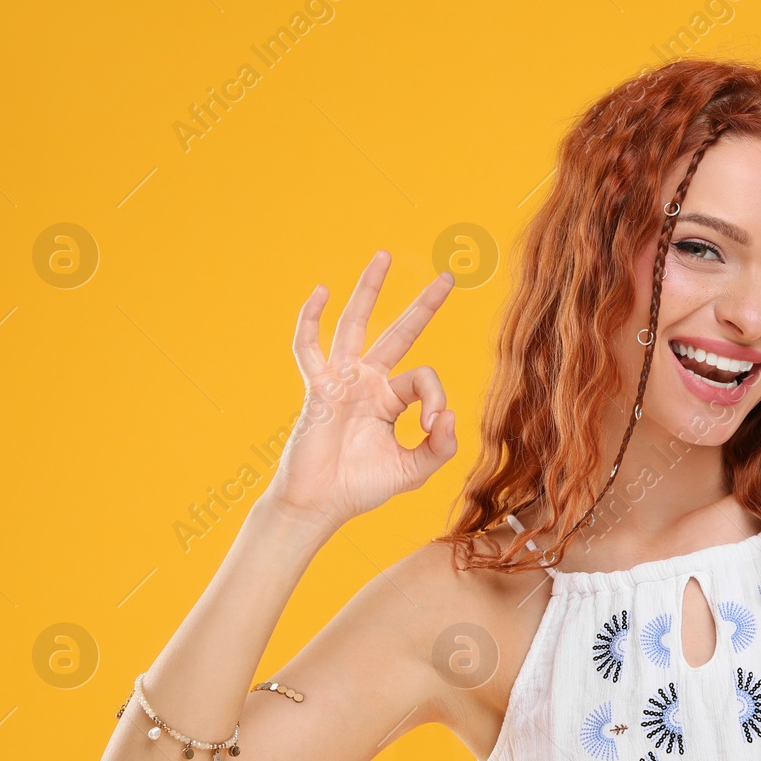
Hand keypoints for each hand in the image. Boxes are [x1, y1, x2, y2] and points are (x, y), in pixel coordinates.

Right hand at [264, 250, 457, 527]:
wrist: (319, 504)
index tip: (433, 425)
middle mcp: (367, 382)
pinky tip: (320, 292)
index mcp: (391, 399)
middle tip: (447, 277)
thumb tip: (451, 413)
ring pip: (356, 324)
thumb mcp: (413, 469)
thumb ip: (439, 447)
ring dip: (370, 290)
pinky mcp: (316, 388)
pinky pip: (309, 348)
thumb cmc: (361, 487)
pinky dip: (311, 320)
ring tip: (384, 256)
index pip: (424, 377)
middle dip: (423, 305)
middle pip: (399, 332)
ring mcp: (341, 380)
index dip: (435, 397)